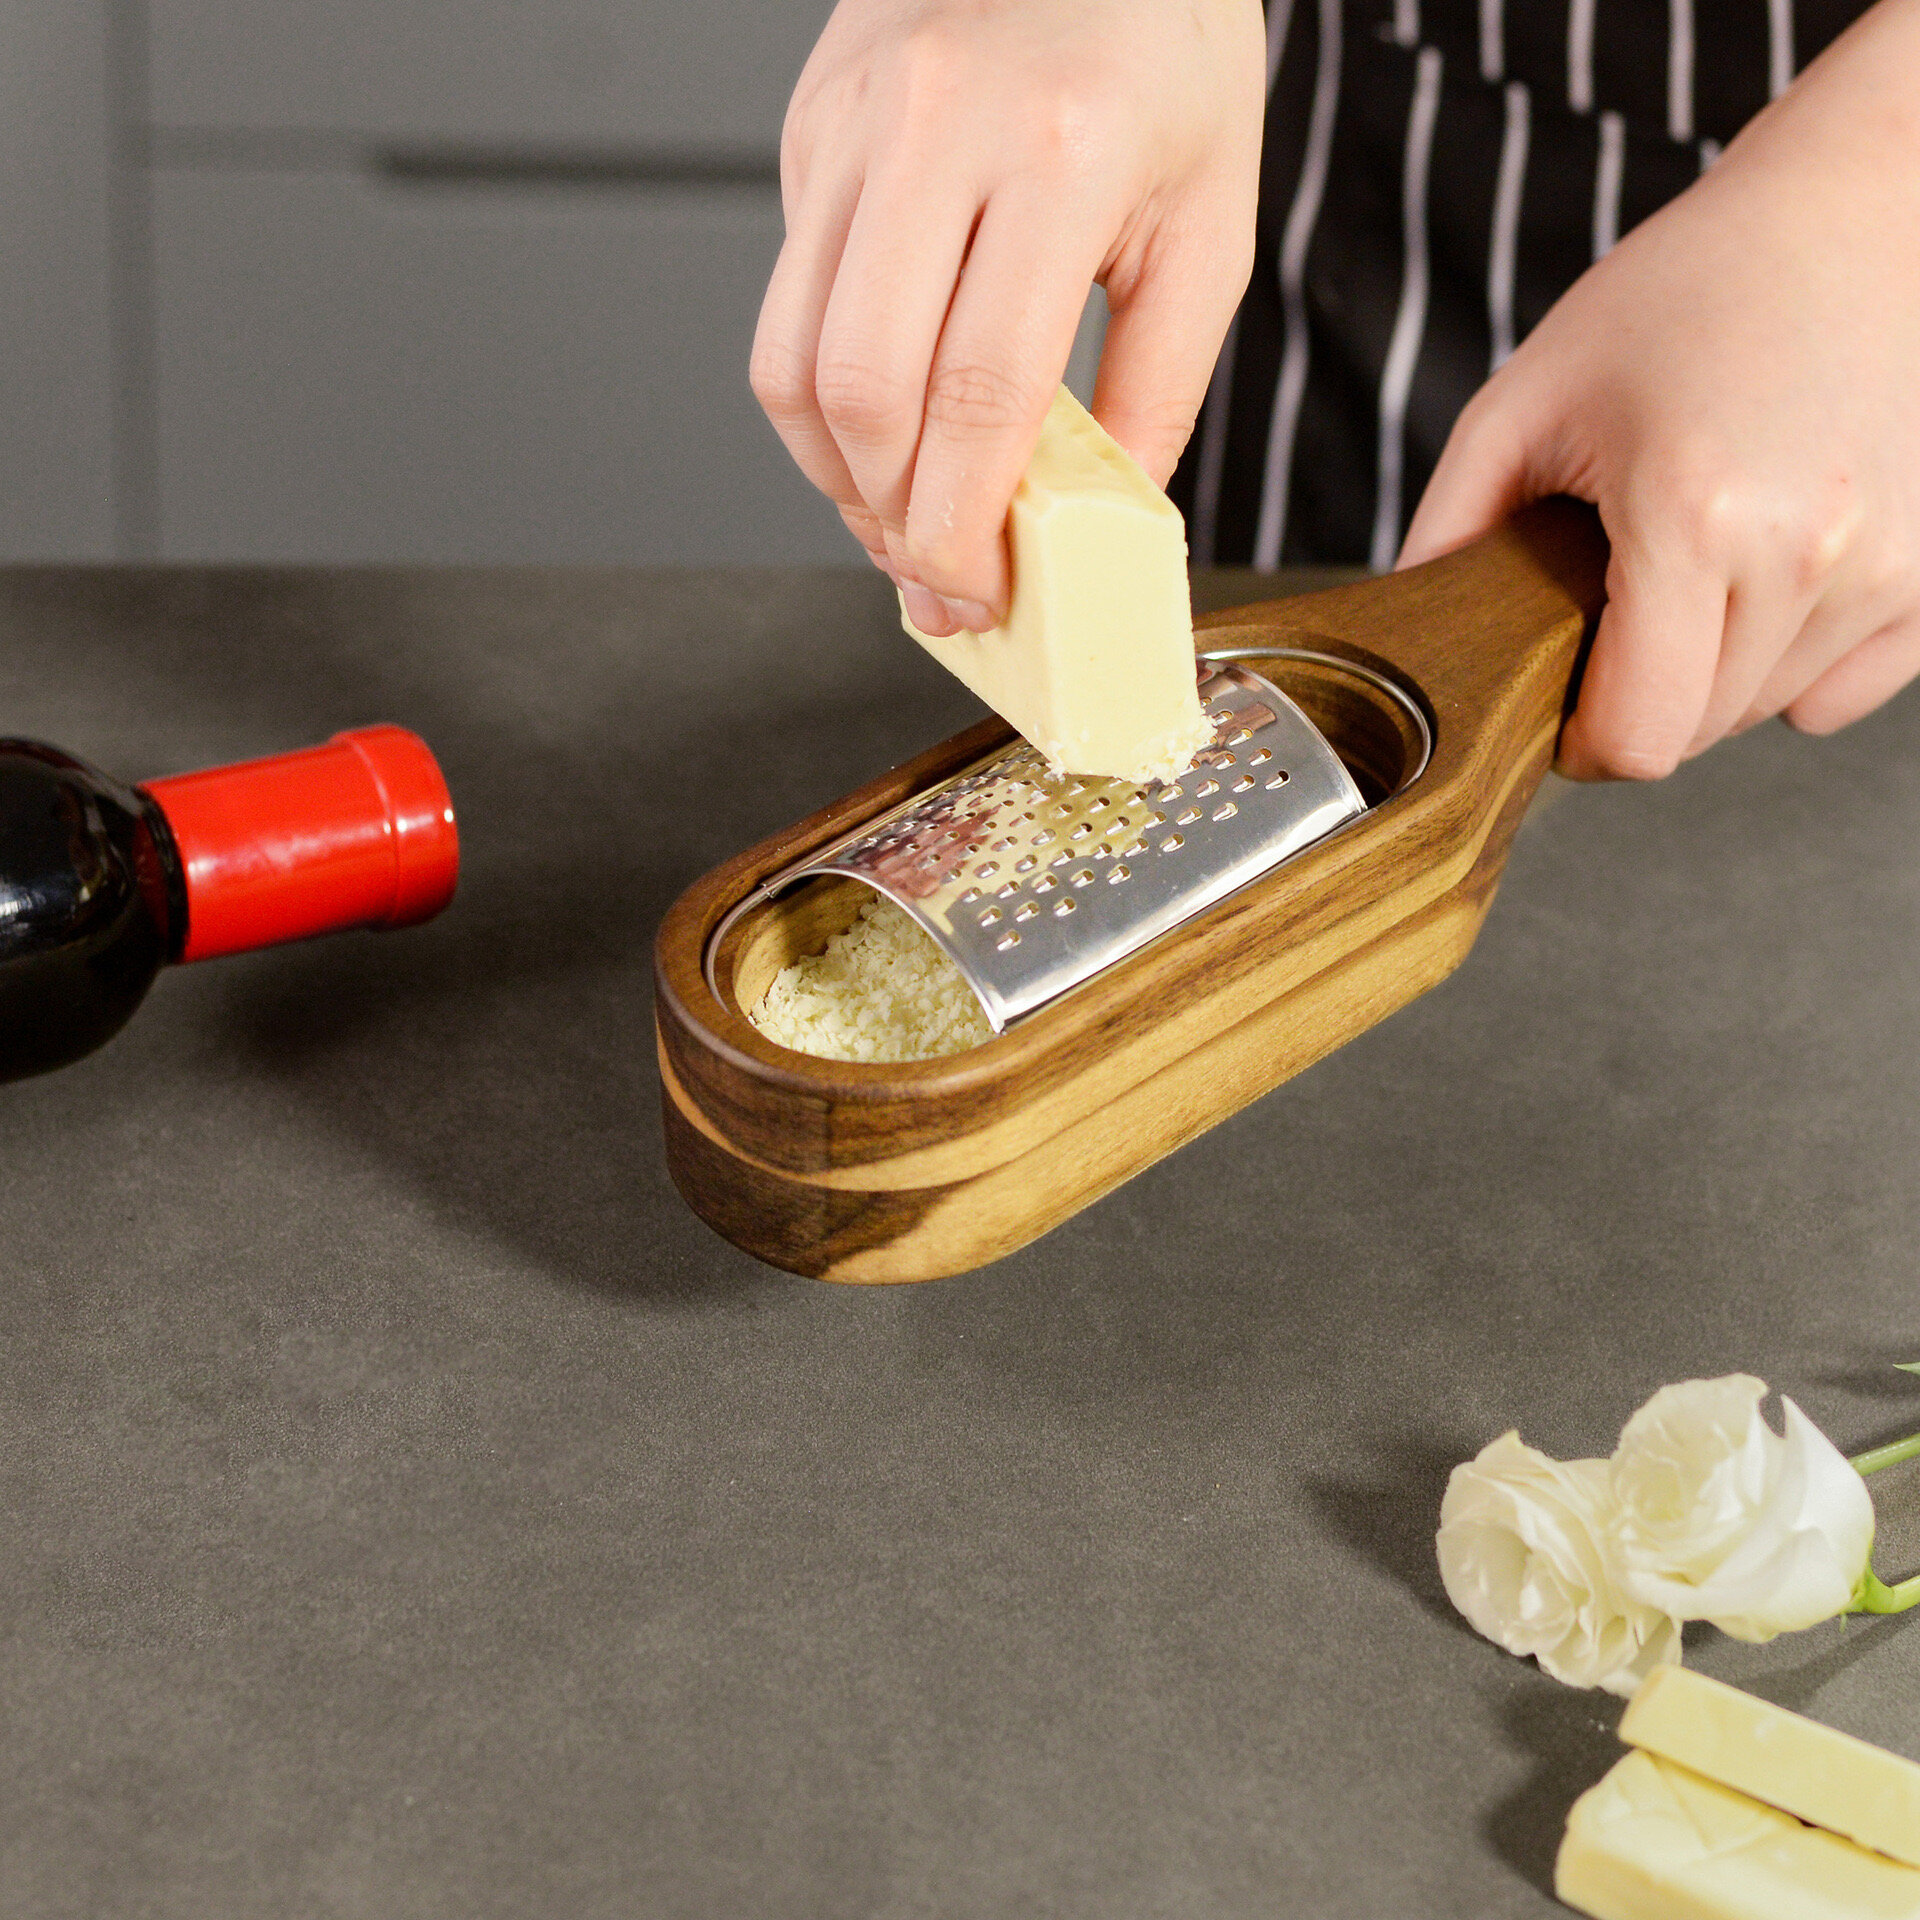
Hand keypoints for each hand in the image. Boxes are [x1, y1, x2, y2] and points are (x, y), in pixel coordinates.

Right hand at [750, 0, 1265, 636]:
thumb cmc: (1165, 54)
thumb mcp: (1210, 224)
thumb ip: (1159, 386)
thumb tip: (1102, 525)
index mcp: (1063, 152)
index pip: (978, 391)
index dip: (961, 524)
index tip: (973, 595)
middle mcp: (936, 128)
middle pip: (861, 390)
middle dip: (890, 520)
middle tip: (935, 574)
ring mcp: (854, 126)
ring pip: (791, 361)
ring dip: (836, 476)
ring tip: (899, 515)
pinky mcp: (809, 134)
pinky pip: (788, 304)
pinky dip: (824, 399)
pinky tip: (884, 421)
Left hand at [1400, 0, 1919, 779]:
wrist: (1849, 212)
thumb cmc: (1684, 292)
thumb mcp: (1522, 401)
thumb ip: (1449, 532)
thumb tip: (1407, 639)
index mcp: (1695, 515)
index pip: (1636, 738)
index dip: (1579, 741)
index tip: (1559, 696)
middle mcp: (1810, 551)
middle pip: (1695, 733)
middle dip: (1638, 694)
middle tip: (1617, 598)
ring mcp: (1892, 565)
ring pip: (1765, 714)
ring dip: (1712, 674)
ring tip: (1694, 560)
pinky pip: (1842, 693)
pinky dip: (1794, 665)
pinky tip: (1764, 579)